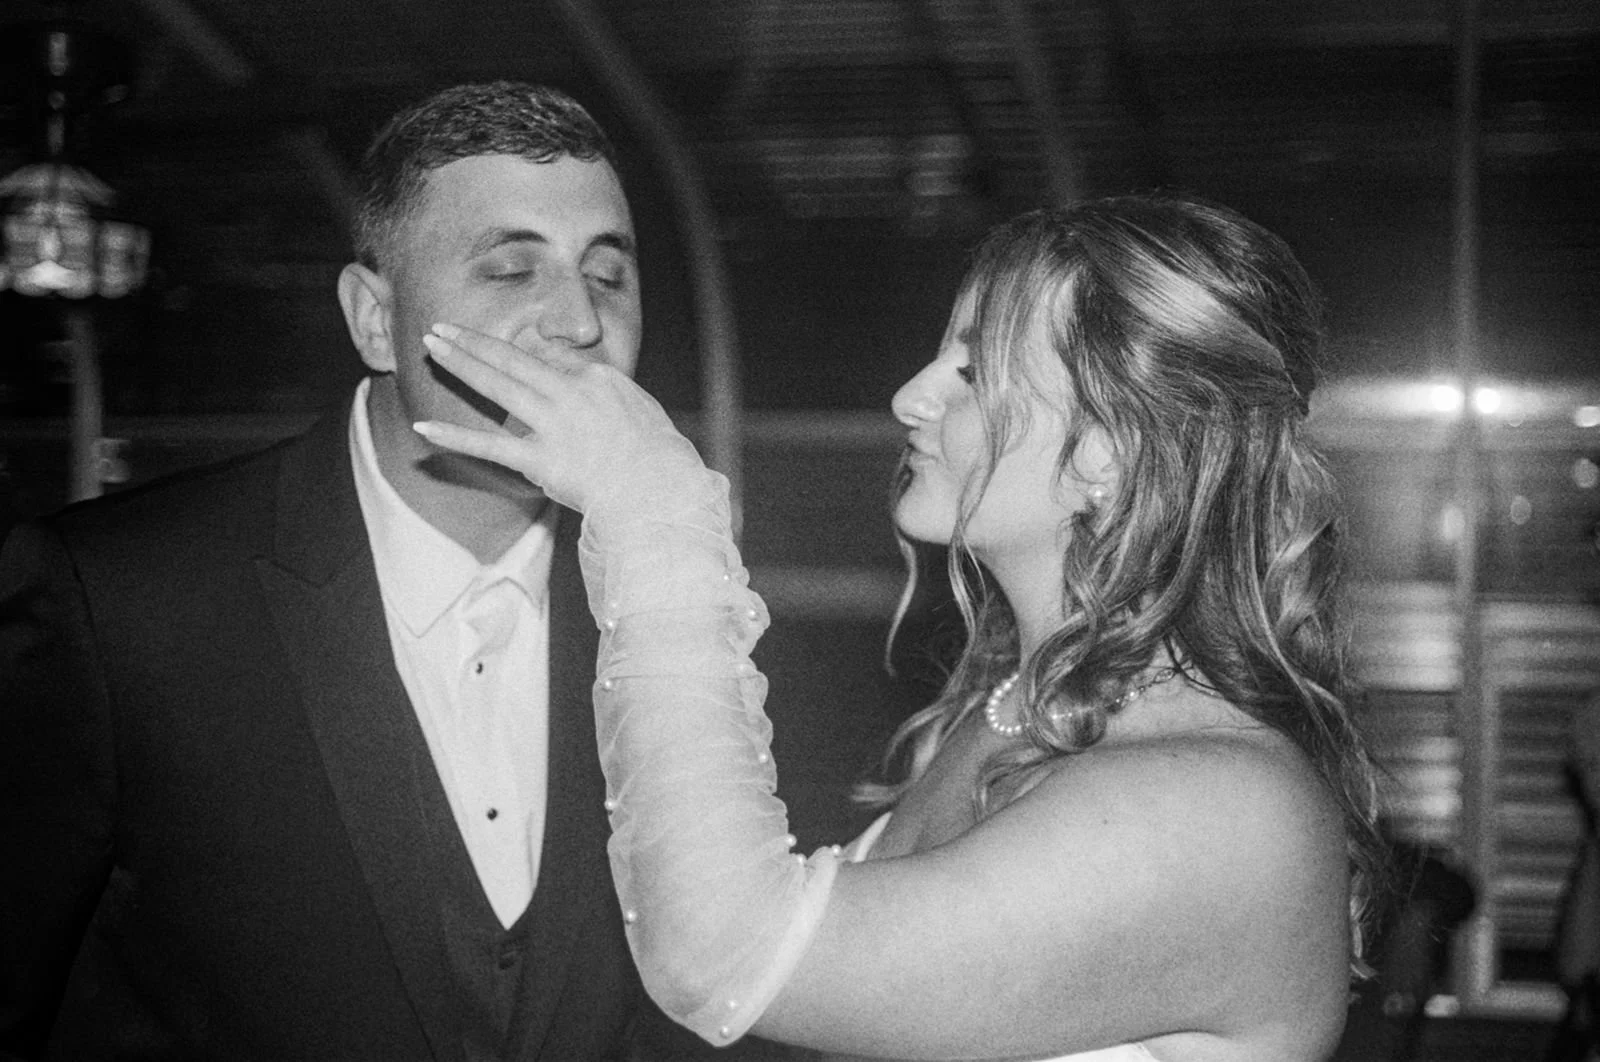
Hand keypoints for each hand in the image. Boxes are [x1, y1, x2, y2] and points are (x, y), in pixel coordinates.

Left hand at [415, 322, 679, 512]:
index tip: (494, 349)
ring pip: (496, 385)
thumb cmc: (658, 455)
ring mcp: (552, 424)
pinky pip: (489, 445)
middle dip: (473, 339)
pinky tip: (424, 427)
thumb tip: (581, 376)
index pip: (547, 356)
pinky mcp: (539, 460)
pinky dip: (454, 437)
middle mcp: (570, 392)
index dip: (517, 352)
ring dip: (460, 361)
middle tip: (441, 325)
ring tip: (431, 345)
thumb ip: (605, 388)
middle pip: (511, 358)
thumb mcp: (638, 407)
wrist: (659, 492)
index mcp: (597, 377)